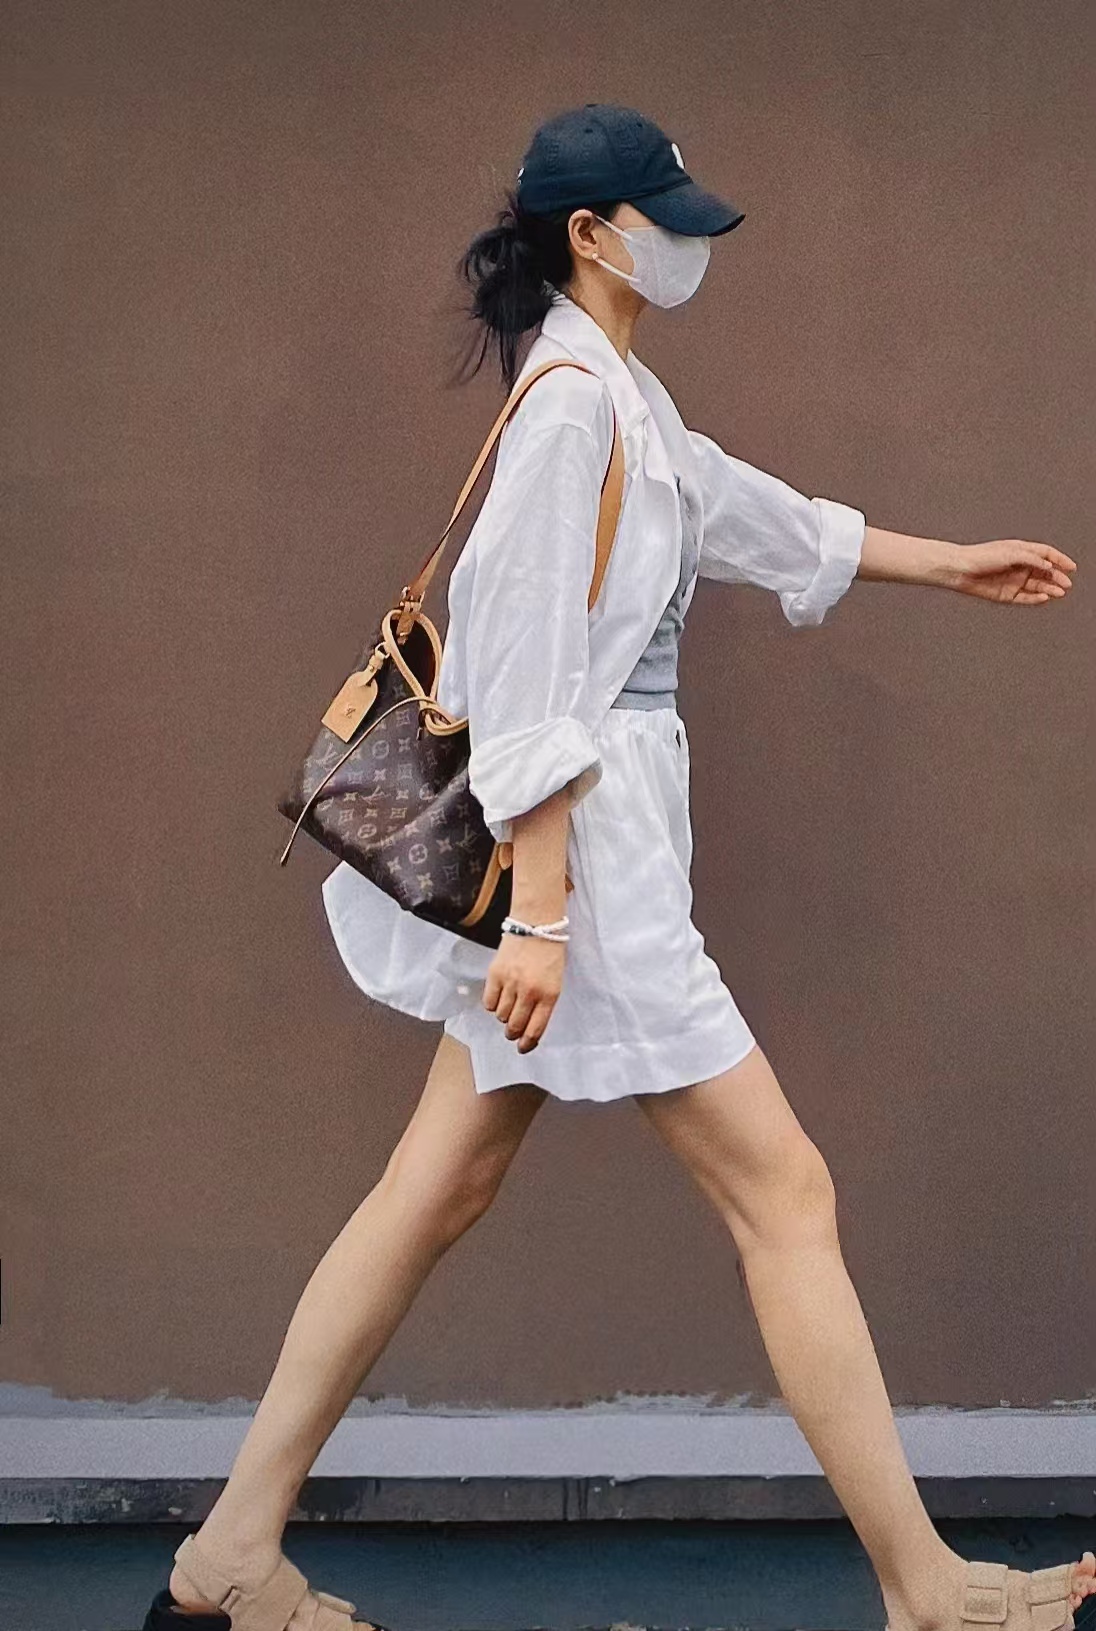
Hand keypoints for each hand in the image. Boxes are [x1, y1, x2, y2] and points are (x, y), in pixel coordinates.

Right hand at [482, 930, 566, 1052]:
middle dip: (513, 1034)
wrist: (537, 925)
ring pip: (500, 1016)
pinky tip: (499, 997)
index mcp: (549, 994)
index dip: (527, 1043)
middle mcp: (529, 991)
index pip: (535, 1029)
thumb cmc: (549, 955)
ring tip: (509, 1006)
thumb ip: (543, 1004)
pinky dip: (492, 1005)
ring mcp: (511, 982)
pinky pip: (488, 1002)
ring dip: (504, 1016)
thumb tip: (528, 1027)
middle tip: (513, 1031)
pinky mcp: (495, 974)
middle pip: (514, 1026)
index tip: (523, 1048)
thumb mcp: (555, 982)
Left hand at [946, 539, 1076, 604]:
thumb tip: (1049, 567)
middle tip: (1067, 584)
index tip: (1072, 567)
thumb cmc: (981, 557)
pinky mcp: (1007, 594)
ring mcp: (1014, 581)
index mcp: (1021, 551)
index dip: (1060, 560)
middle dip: (1057, 578)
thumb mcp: (1011, 553)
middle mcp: (1019, 566)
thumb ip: (1032, 559)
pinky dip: (1036, 598)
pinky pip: (1025, 598)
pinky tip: (1044, 597)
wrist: (961, 571)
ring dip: (1049, 589)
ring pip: (1037, 586)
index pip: (1046, 554)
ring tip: (1059, 592)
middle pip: (1044, 572)